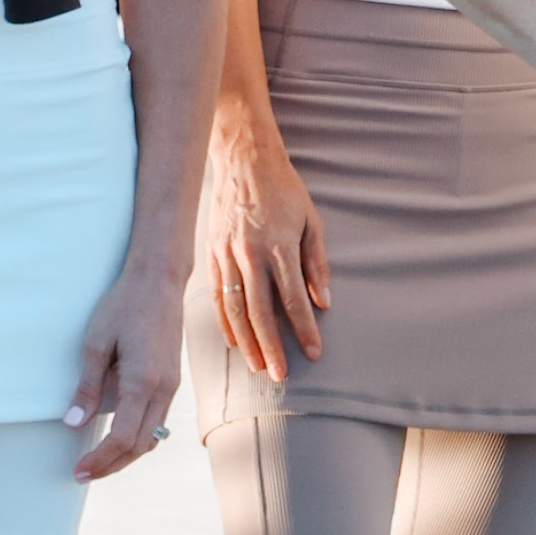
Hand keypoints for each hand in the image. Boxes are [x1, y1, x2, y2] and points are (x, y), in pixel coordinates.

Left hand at [66, 261, 187, 480]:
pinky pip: (157, 420)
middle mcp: (163, 390)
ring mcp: (171, 387)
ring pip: (152, 437)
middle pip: (140, 446)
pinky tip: (118, 435)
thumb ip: (87, 386)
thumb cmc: (124, 305)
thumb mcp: (96, 343)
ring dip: (126, 454)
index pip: (123, 438)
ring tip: (98, 461)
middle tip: (82, 473)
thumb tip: (73, 422)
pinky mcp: (171, 381)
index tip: (78, 470)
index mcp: (143, 382)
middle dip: (111, 465)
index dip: (100, 460)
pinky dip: (138, 436)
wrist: (159, 281)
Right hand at [207, 135, 328, 382]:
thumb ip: (317, 262)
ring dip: (246, 341)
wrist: (243, 160)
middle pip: (260, 311)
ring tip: (257, 366)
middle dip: (271, 347)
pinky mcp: (211, 253)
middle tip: (280, 374)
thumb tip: (324, 301)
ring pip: (234, 308)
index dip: (304, 329)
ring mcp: (226, 254)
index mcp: (278, 246)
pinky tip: (234, 341)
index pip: (293, 298)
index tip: (313, 353)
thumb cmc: (284, 191)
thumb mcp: (312, 221)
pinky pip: (218, 294)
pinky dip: (224, 321)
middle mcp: (250, 253)